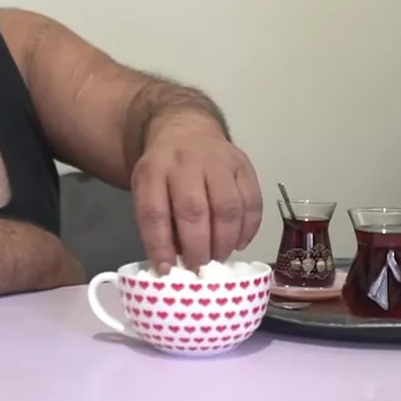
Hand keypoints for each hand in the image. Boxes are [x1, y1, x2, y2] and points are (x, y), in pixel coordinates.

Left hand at [131, 117, 262, 272]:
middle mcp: (185, 163)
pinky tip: (239, 243)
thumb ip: (157, 223)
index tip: (166, 270)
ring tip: (219, 257)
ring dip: (225, 240)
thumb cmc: (165, 172)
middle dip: (198, 246)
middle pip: (193, 209)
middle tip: (200, 268)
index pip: (154, 212)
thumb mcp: (147, 190)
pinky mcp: (243, 164)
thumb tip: (173, 265)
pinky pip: (252, 200)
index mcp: (153, 171)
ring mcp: (218, 161)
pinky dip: (248, 228)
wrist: (187, 131)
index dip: (160, 245)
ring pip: (227, 206)